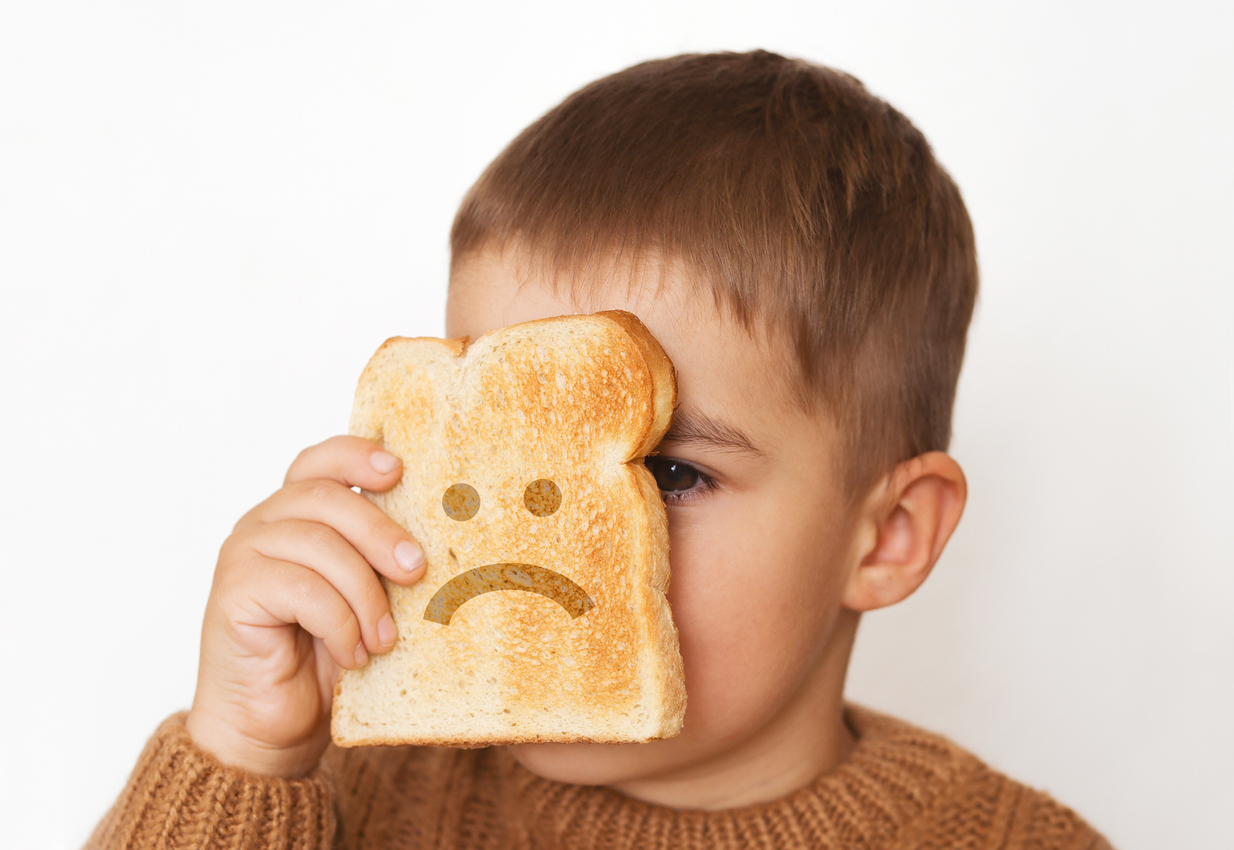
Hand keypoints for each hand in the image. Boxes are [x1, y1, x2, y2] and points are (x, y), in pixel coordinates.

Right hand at [185, 436, 424, 776]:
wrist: (275, 730)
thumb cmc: (327, 660)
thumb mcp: (367, 598)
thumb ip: (383, 560)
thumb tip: (442, 535)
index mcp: (298, 514)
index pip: (321, 461)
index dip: (357, 455)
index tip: (397, 471)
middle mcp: (265, 524)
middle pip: (328, 499)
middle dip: (380, 532)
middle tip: (415, 570)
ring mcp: (243, 555)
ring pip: (318, 545)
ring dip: (364, 593)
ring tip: (384, 638)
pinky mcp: (231, 594)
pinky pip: (301, 590)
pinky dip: (338, 623)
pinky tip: (352, 654)